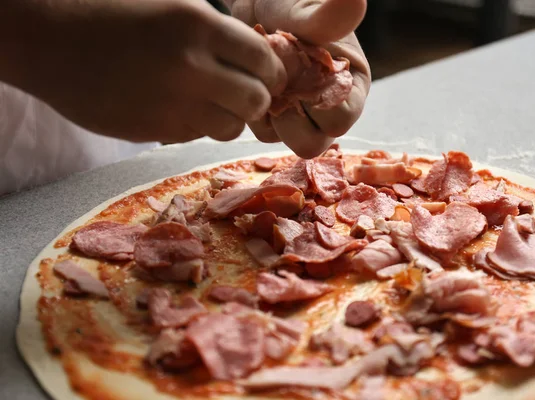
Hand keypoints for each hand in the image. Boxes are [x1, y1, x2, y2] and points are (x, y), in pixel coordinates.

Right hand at [0, 0, 285, 142]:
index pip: (263, 59)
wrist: (50, 39)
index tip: (268, 75)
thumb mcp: (173, 6)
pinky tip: (180, 109)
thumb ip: (217, 33)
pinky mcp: (155, 132)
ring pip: (231, 127)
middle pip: (256, 100)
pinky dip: (200, 127)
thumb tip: (258, 60)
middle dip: (257, 98)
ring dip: (230, 117)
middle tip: (245, 92)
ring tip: (212, 103)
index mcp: (198, 26)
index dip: (272, 70)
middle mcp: (191, 69)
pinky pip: (198, 137)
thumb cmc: (113, 13)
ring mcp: (172, 105)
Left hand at [226, 0, 370, 157]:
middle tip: (276, 77)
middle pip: (311, 143)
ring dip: (269, 111)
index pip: (339, 120)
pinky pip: (262, 131)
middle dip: (288, 114)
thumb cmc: (289, 1)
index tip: (298, 72)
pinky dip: (254, 109)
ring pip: (283, 140)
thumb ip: (327, 18)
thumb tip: (358, 1)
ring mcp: (299, 114)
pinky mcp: (274, 115)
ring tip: (264, 75)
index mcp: (350, 86)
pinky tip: (254, 81)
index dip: (314, 102)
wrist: (258, 1)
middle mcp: (327, 106)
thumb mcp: (306, 9)